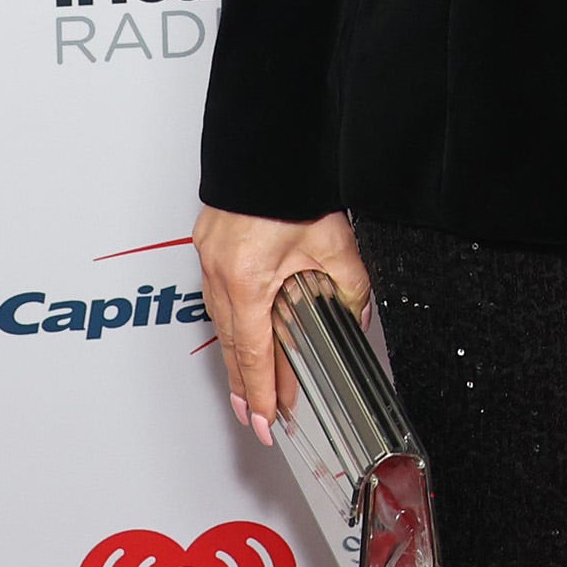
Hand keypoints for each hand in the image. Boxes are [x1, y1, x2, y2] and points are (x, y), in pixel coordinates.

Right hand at [193, 205, 371, 441]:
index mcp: (248, 280)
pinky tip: (241, 331)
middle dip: (245, 386)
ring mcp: (209, 259)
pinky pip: (217, 296)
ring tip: (249, 385)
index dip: (261, 391)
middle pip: (232, 345)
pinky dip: (231, 320)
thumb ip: (350, 284)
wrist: (270, 146)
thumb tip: (357, 314)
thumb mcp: (333, 241)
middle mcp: (220, 273)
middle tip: (255, 417)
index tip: (264, 420)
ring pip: (221, 322)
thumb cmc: (292, 185)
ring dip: (236, 355)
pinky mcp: (208, 245)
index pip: (254, 352)